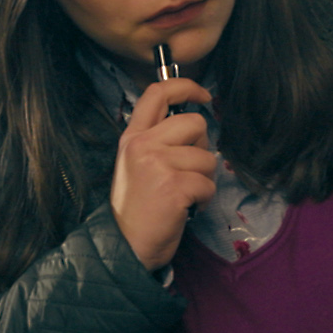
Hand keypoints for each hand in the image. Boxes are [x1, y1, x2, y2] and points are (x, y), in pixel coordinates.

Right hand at [111, 78, 217, 270]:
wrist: (124, 246)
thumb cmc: (137, 209)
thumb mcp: (136, 164)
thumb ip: (157, 141)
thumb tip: (193, 126)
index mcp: (132, 137)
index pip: (157, 93)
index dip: (185, 86)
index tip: (203, 94)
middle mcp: (142, 145)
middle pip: (195, 123)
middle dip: (201, 148)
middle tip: (188, 171)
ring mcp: (158, 165)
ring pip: (206, 158)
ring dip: (203, 180)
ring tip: (183, 195)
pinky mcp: (174, 187)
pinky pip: (208, 184)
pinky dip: (203, 200)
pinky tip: (185, 208)